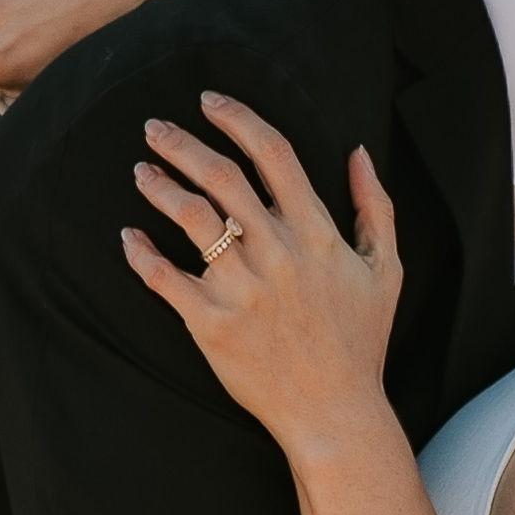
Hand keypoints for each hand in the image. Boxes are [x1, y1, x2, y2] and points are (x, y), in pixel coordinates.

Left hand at [119, 94, 403, 448]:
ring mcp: (242, 289)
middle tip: (154, 127)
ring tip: (140, 172)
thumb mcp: (386, 270)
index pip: (274, 154)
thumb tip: (358, 153)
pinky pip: (163, 279)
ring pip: (190, 217)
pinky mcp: (211, 325)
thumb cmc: (361, 342)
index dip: (238, 118)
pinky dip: (140, 253)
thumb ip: (375, 208)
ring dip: (158, 186)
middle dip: (182, 143)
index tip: (209, 100)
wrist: (336, 414)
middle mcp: (278, 253)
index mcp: (318, 234)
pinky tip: (129, 237)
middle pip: (221, 176)